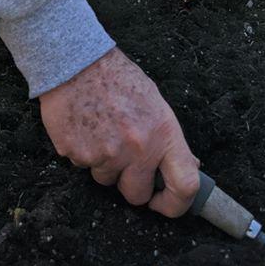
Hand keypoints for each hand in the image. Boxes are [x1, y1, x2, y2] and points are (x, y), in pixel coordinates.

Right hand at [38, 47, 199, 217]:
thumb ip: (167, 137)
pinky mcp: (77, 155)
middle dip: (130, 183)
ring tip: (100, 129)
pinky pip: (83, 166)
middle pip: (137, 195)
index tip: (164, 203)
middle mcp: (137, 148)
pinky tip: (84, 125)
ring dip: (105, 164)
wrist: (77, 61)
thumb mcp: (154, 102)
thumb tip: (188, 166)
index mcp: (162, 132)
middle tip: (123, 158)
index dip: (176, 204)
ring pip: (106, 180)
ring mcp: (105, 154)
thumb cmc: (116, 76)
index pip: (184, 185)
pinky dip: (84, 152)